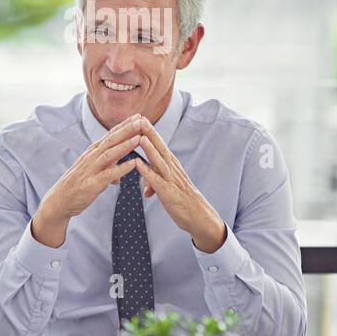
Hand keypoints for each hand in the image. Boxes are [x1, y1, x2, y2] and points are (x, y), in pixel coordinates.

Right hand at [32, 115, 143, 246]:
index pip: (111, 135)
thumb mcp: (93, 173)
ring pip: (110, 154)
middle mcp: (91, 157)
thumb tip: (118, 176)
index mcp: (93, 152)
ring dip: (125, 145)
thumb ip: (106, 170)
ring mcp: (91, 170)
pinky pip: (108, 174)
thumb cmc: (77, 186)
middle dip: (127, 129)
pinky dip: (121, 168)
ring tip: (139, 138)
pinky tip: (133, 164)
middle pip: (111, 140)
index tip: (138, 116)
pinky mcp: (91, 184)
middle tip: (142, 119)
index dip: (125, 125)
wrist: (59, 201)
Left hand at [133, 118, 226, 252]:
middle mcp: (173, 169)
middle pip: (160, 148)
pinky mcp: (169, 194)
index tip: (140, 118)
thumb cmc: (182, 201)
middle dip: (150, 133)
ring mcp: (172, 181)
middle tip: (140, 118)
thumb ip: (156, 182)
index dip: (150, 132)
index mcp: (172, 166)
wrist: (199, 217)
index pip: (160, 145)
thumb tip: (146, 185)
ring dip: (149, 149)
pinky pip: (157, 181)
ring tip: (140, 136)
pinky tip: (137, 164)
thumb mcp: (167, 188)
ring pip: (159, 162)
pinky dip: (146, 171)